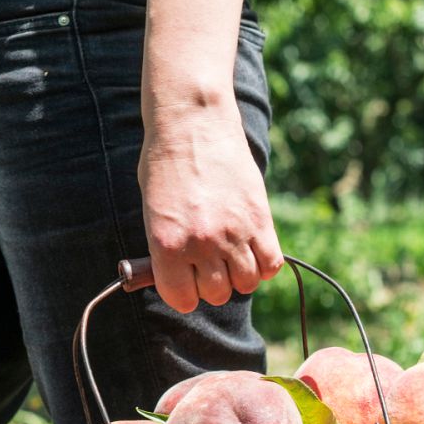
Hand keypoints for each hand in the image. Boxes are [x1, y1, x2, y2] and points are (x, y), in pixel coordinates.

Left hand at [137, 104, 283, 313]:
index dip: (184, 295)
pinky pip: (271, 264)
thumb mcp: (153, 210)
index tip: (186, 284)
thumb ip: (166, 248)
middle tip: (208, 266)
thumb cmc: (165, 164)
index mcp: (167, 244)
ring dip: (238, 276)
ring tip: (230, 257)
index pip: (182, 299)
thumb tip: (180, 277)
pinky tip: (252, 251)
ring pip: (245, 283)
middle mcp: (201, 244)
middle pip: (217, 294)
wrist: (192, 123)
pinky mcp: (260, 218)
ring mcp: (234, 232)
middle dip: (211, 285)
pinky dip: (263, 266)